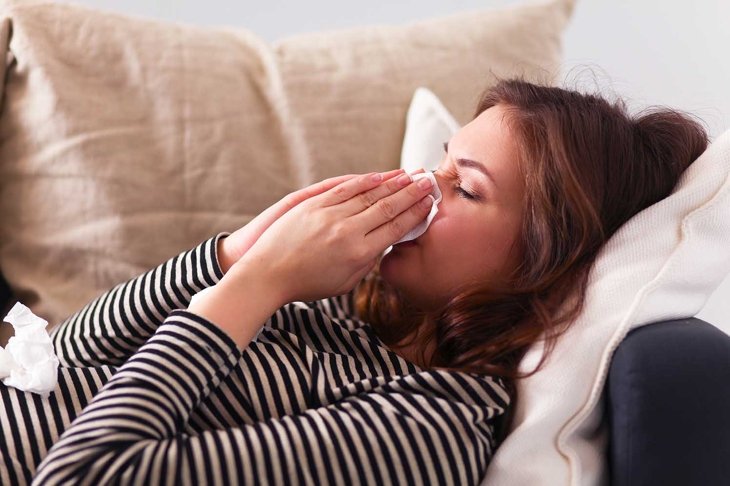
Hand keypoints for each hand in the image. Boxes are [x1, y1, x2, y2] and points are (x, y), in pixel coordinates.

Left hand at [225, 169, 434, 304]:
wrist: (268, 274)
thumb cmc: (307, 284)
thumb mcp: (345, 282)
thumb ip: (367, 261)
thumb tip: (383, 241)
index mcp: (359, 254)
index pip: (396, 227)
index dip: (415, 213)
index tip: (429, 202)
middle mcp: (348, 232)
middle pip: (388, 206)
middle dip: (411, 192)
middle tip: (428, 181)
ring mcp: (330, 215)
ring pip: (369, 194)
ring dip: (393, 182)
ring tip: (410, 174)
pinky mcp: (314, 205)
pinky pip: (345, 189)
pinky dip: (365, 181)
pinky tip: (380, 176)